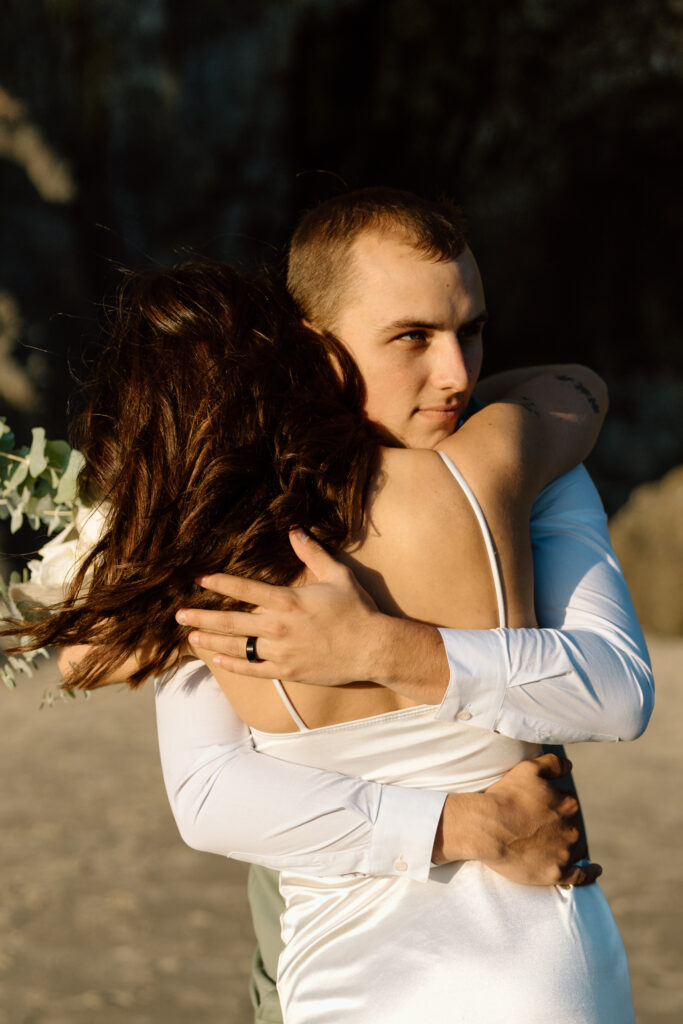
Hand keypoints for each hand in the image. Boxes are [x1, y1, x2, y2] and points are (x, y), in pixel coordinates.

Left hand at [177, 529, 383, 685]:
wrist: (373, 648)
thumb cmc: (357, 609)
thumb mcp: (336, 574)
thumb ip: (312, 552)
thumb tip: (295, 529)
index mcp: (287, 600)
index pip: (244, 590)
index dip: (219, 583)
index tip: (199, 579)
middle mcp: (278, 626)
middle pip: (231, 621)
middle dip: (202, 616)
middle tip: (178, 614)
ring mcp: (280, 651)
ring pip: (236, 646)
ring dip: (210, 641)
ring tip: (189, 637)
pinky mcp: (287, 671)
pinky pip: (252, 669)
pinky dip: (231, 664)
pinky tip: (215, 660)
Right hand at [434, 753, 601, 886]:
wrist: (487, 828)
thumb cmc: (505, 797)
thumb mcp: (528, 769)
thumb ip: (553, 764)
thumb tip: (569, 766)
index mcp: (568, 804)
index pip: (568, 803)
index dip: (553, 804)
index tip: (539, 807)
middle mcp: (572, 829)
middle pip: (572, 826)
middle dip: (560, 825)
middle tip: (539, 826)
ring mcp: (565, 853)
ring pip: (576, 848)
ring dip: (569, 846)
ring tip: (555, 846)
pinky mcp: (556, 873)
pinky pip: (581, 875)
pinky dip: (590, 872)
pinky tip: (594, 870)